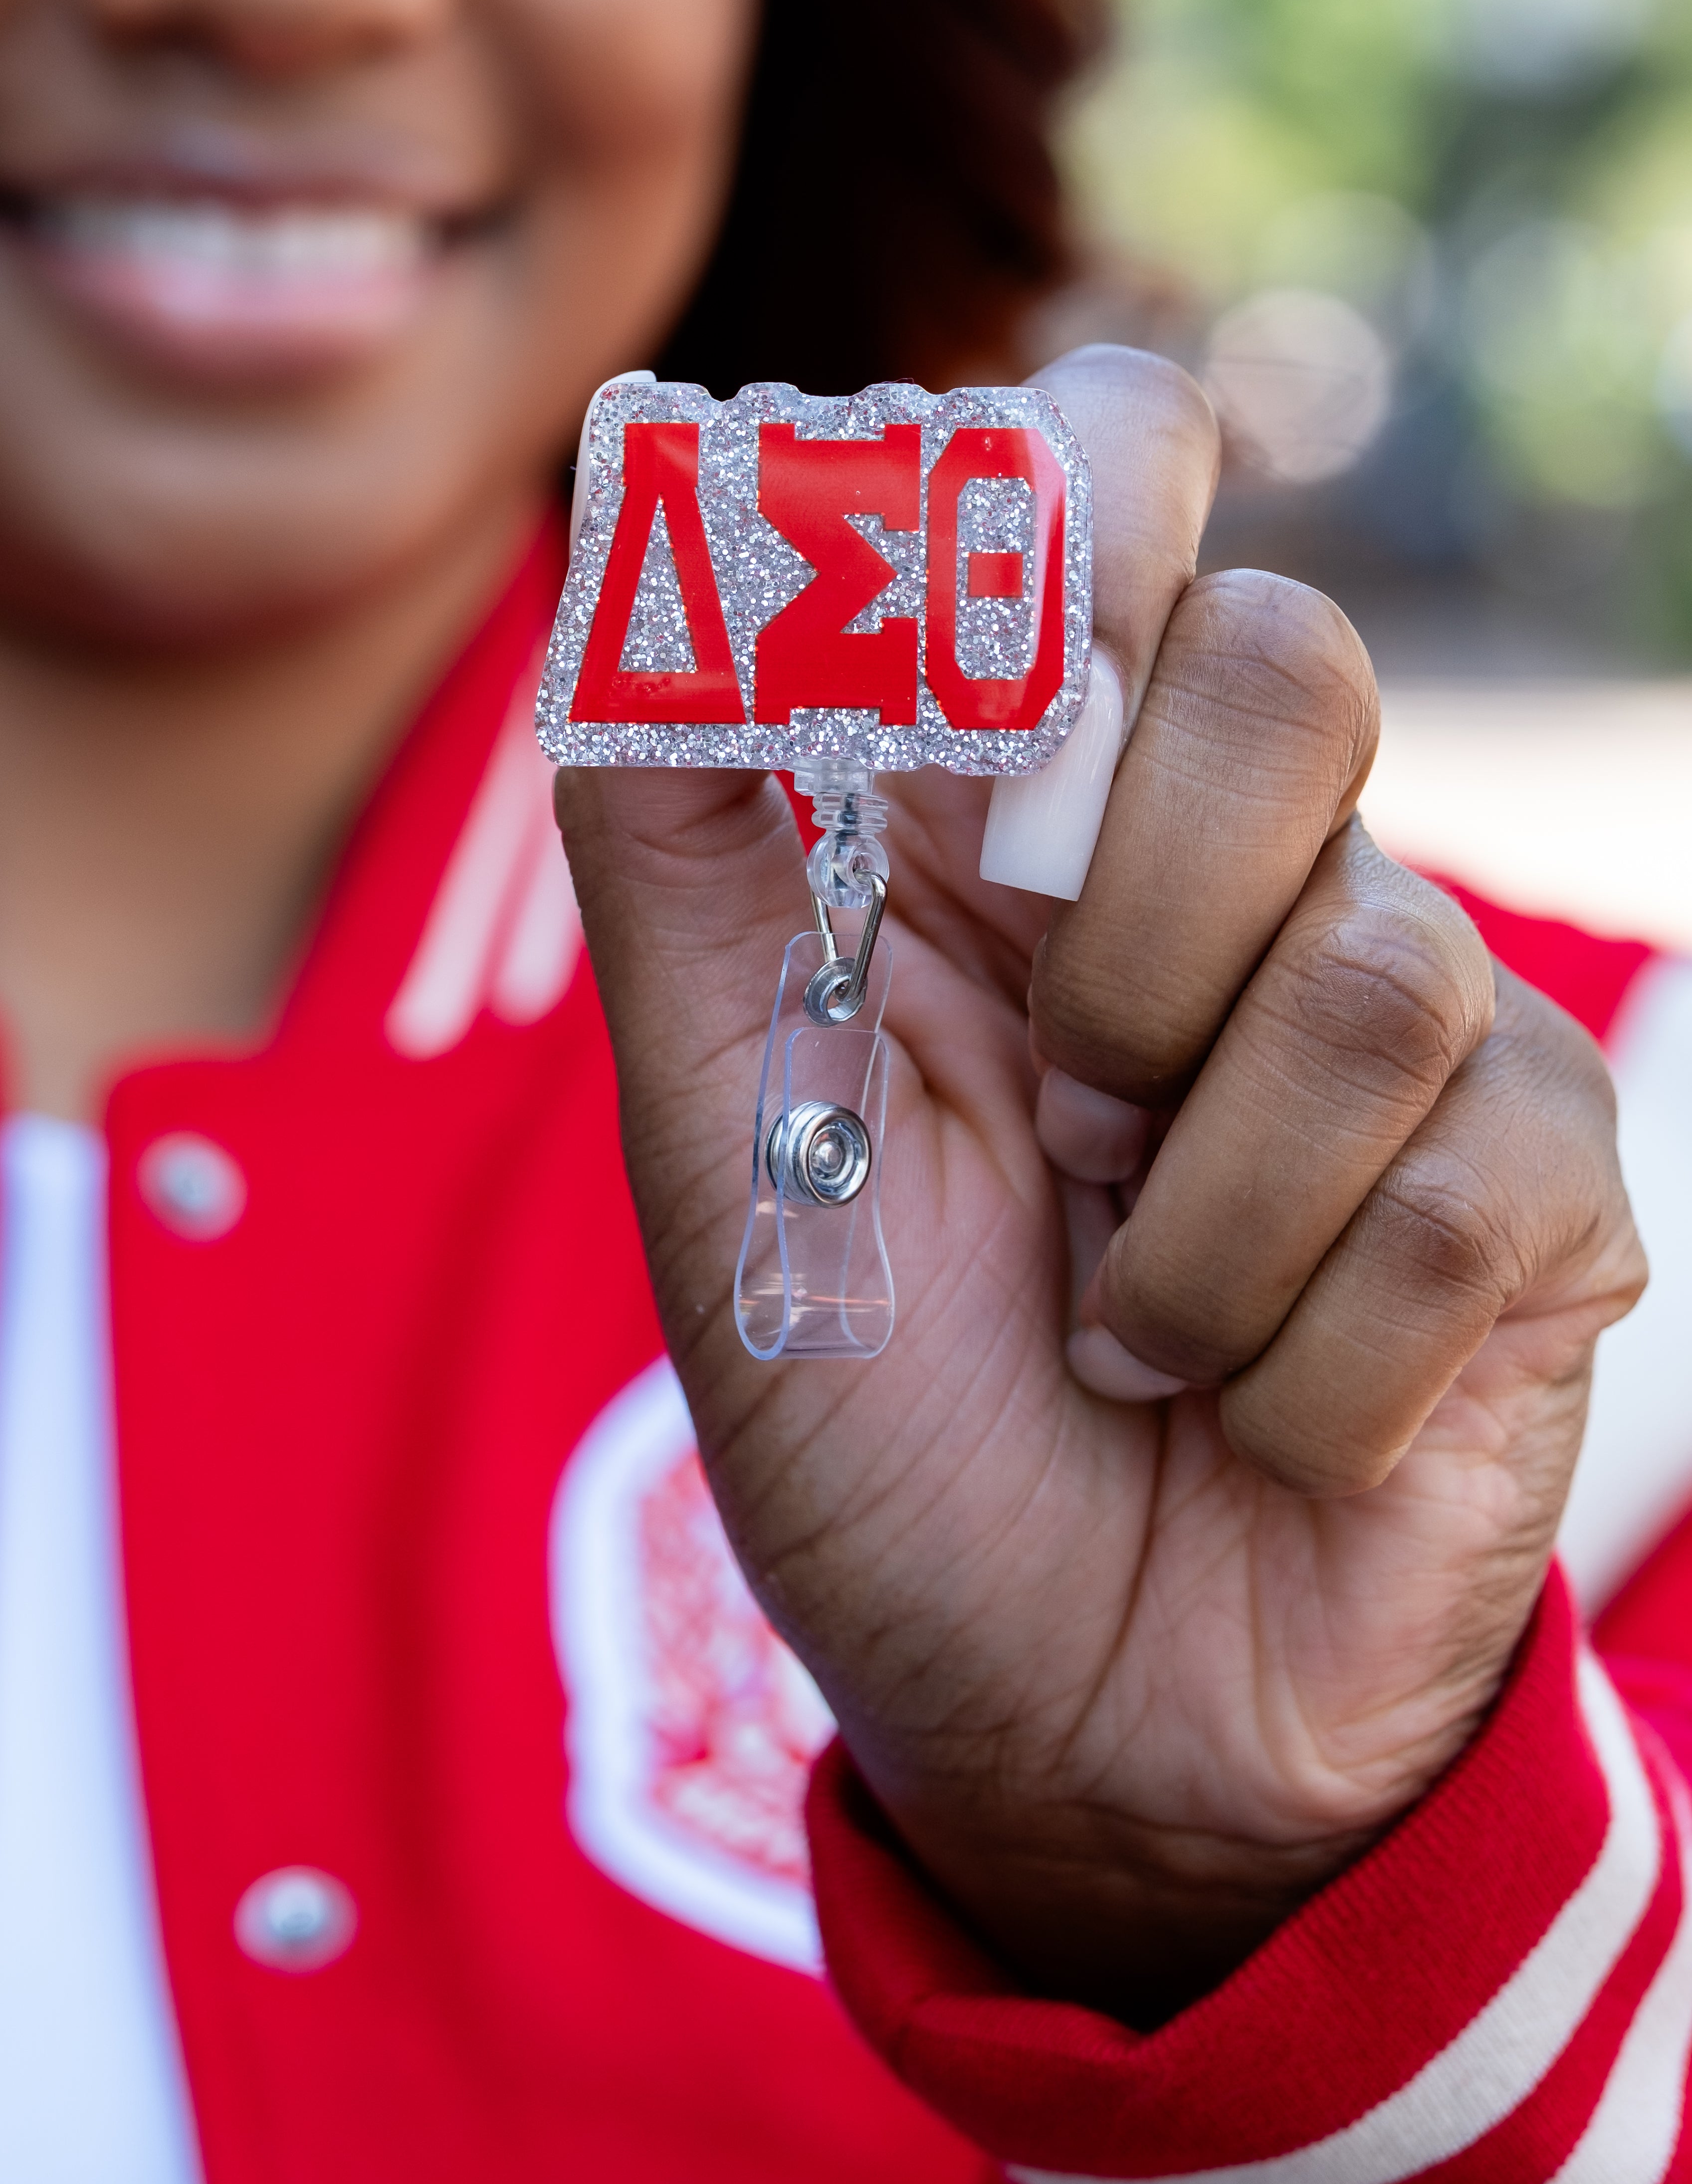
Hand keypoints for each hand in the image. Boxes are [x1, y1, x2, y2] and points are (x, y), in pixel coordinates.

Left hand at [554, 346, 1643, 2023]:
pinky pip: (1459, 1199)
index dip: (1082, 498)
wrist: (1041, 1709)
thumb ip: (681, 823)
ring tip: (1121, 1318)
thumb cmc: (870, 1397)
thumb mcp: (718, 1109)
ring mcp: (1416, 1023)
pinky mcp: (1541, 1192)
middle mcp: (1234, 868)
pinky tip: (1247, 1413)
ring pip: (1368, 974)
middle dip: (1131, 920)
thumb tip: (641, 528)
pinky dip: (1294, 1362)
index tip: (997, 655)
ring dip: (1188, 1218)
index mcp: (1025, 805)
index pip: (1119, 474)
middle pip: (1288, 667)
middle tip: (1055, 1098)